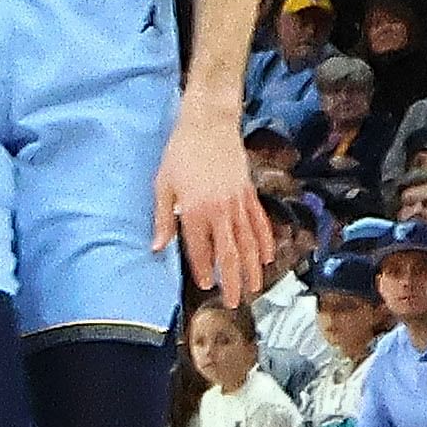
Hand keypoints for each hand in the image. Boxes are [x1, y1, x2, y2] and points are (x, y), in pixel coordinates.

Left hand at [153, 111, 273, 303]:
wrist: (209, 124)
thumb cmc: (180, 154)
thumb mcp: (162, 185)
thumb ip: (163, 219)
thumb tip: (156, 248)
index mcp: (196, 210)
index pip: (201, 249)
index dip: (204, 270)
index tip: (206, 286)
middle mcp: (221, 211)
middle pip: (231, 253)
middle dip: (234, 280)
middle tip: (236, 302)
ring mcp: (239, 203)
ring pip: (250, 242)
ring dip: (253, 267)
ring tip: (256, 287)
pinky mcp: (249, 193)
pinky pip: (260, 223)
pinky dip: (266, 241)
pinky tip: (269, 256)